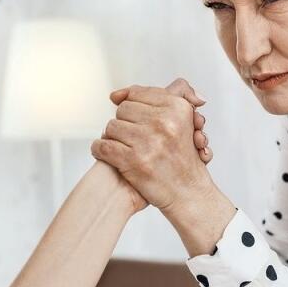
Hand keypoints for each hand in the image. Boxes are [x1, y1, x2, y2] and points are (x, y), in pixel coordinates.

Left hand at [91, 78, 215, 213]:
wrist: (188, 192)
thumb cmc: (183, 157)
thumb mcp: (186, 118)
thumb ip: (162, 95)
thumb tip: (117, 95)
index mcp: (177, 108)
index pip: (138, 94)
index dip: (134, 107)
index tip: (137, 120)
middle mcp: (163, 122)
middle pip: (123, 110)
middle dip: (126, 123)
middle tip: (136, 137)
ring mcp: (148, 141)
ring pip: (111, 127)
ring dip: (114, 138)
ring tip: (126, 147)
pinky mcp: (133, 160)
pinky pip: (102, 146)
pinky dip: (99, 150)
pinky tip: (107, 154)